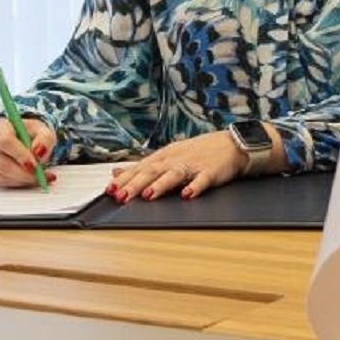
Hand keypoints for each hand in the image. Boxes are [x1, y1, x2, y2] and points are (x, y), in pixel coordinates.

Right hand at [0, 117, 57, 187]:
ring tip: (40, 177)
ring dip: (22, 179)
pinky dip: (18, 182)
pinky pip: (1, 181)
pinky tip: (30, 179)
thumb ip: (45, 139)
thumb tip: (38, 153)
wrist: (26, 141)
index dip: (20, 155)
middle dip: (22, 172)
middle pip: (1, 162)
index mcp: (0, 126)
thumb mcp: (44, 131)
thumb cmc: (32, 135)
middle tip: (40, 175)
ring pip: (0, 175)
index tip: (35, 164)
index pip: (4, 141)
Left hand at [109, 132, 245, 201]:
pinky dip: (195, 187)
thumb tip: (115, 172)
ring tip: (149, 195)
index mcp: (164, 157)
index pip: (140, 168)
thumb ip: (141, 166)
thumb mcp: (166, 156)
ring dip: (161, 184)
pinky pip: (203, 180)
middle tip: (121, 196)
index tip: (109, 190)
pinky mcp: (211, 172)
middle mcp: (175, 159)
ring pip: (174, 174)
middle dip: (136, 184)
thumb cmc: (197, 152)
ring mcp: (193, 165)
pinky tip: (188, 195)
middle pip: (153, 171)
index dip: (125, 179)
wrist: (231, 144)